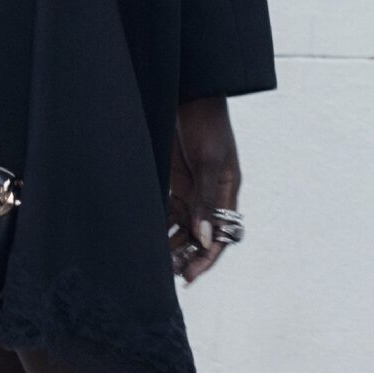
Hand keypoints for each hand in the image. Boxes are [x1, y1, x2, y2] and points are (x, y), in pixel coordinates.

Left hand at [168, 95, 240, 285]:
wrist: (189, 95)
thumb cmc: (207, 124)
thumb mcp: (210, 161)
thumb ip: (206, 200)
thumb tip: (204, 238)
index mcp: (227, 193)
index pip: (220, 236)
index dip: (206, 259)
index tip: (189, 277)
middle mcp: (210, 196)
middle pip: (200, 237)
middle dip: (186, 256)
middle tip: (167, 274)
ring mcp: (192, 189)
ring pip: (183, 228)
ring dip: (171, 244)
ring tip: (154, 262)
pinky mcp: (174, 181)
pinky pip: (168, 211)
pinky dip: (159, 225)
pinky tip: (146, 237)